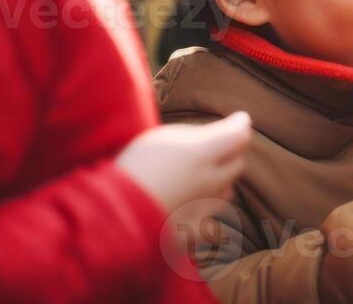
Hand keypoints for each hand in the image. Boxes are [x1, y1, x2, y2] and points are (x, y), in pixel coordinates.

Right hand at [116, 112, 251, 215]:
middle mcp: (209, 182)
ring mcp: (203, 210)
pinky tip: (198, 211)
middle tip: (223, 145)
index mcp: (201, 154)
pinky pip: (212, 223)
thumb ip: (200, 136)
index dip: (241, 125)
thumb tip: (228, 130)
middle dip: (232, 152)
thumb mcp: (163, 139)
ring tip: (204, 176)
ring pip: (226, 192)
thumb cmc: (132, 169)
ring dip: (221, 182)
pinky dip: (208, 215)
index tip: (239, 120)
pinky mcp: (193, 233)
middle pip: (237, 164)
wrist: (112, 216)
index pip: (238, 137)